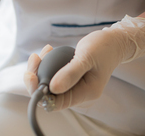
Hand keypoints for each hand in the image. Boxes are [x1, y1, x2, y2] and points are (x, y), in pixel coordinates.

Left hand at [24, 15, 144, 110]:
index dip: (39, 93)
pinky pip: (52, 73)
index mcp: (85, 92)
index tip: (31, 75)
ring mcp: (73, 84)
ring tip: (43, 52)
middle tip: (34, 59)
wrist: (113, 41)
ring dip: (40, 68)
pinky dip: (46, 62)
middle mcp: (78, 92)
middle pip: (48, 94)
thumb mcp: (87, 57)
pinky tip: (48, 49)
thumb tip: (51, 88)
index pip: (55, 103)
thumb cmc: (103, 47)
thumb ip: (70, 73)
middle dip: (36, 78)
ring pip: (48, 83)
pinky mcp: (69, 75)